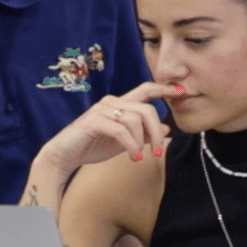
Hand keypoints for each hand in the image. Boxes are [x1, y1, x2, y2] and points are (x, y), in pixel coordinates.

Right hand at [40, 82, 181, 173]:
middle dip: (157, 131)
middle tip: (159, 151)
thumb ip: (144, 134)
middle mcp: (112, 102)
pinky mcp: (93, 121)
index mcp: (120, 104)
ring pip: (135, 119)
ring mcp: (101, 110)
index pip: (146, 89)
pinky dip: (131, 145)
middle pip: (147, 108)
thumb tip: (166, 128)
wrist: (64, 156)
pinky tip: (133, 157)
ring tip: (141, 157)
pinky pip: (121, 130)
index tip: (182, 91)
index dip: (164, 89)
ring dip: (143, 141)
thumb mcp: (125, 142)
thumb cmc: (93, 146)